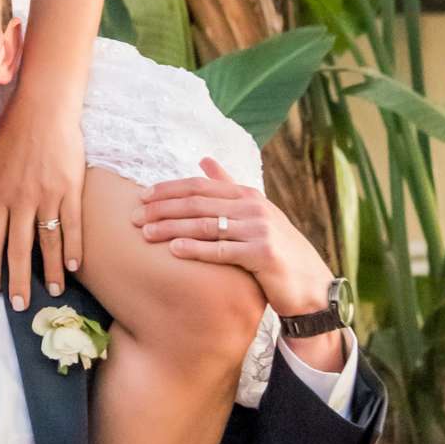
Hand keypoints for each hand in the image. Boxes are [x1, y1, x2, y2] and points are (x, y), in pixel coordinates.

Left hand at [0, 93, 84, 309]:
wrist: (44, 108)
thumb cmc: (14, 132)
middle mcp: (20, 199)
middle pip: (18, 249)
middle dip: (18, 281)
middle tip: (20, 305)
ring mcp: (47, 195)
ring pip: (47, 243)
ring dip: (50, 271)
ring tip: (53, 292)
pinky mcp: (70, 188)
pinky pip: (71, 225)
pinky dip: (73, 248)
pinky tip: (74, 266)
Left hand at [135, 156, 334, 330]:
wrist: (311, 285)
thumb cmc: (276, 249)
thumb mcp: (255, 213)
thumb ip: (228, 186)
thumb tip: (204, 158)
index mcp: (248, 195)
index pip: (200, 185)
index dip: (169, 189)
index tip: (142, 196)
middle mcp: (253, 207)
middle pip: (198, 203)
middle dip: (162, 208)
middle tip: (134, 216)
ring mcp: (259, 230)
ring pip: (205, 225)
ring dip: (171, 228)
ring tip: (145, 233)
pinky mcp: (263, 254)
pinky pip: (221, 251)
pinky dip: (195, 249)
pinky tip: (173, 251)